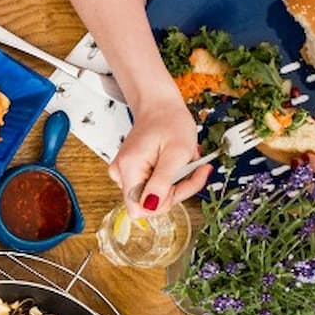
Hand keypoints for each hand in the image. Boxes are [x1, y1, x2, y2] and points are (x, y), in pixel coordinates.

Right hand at [113, 91, 208, 214]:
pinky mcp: (130, 173)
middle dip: (177, 190)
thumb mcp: (177, 152)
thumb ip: (163, 182)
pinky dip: (169, 179)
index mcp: (128, 169)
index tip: (187, 179)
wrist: (159, 106)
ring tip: (183, 161)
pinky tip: (174, 163)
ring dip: (175, 183)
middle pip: (149, 204)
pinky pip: (152, 188)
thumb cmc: (170, 122)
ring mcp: (124, 174)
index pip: (140, 208)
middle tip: (194, 168)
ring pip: (153, 197)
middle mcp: (120, 175)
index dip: (167, 201)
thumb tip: (150, 207)